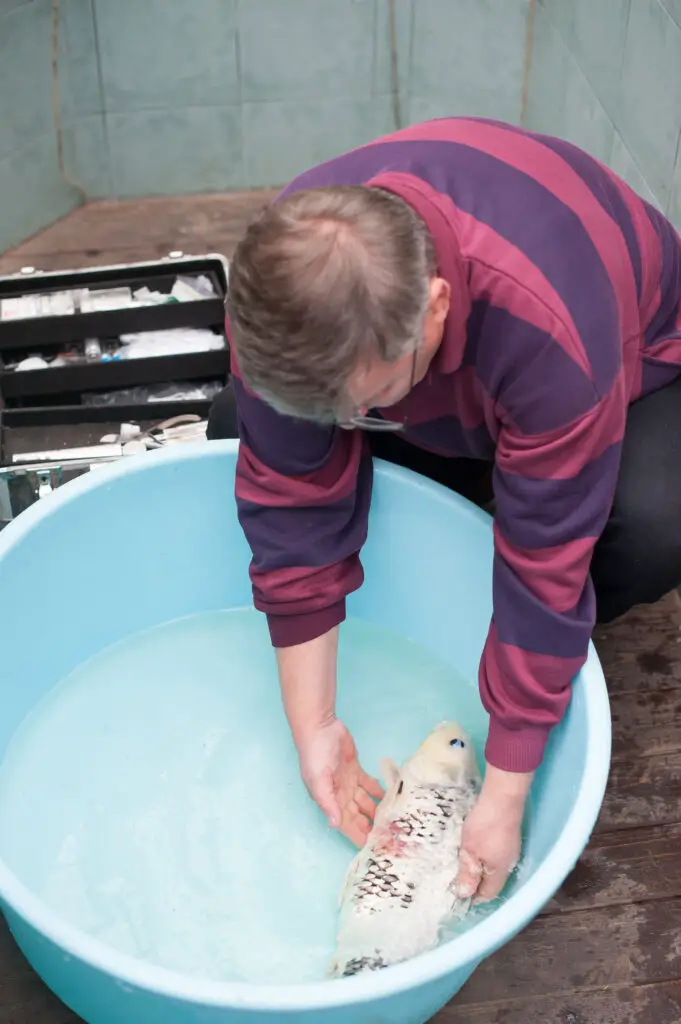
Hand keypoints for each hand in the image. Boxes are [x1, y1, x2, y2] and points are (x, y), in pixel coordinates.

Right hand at [297, 718, 383, 846]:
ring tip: (395, 819)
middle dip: (371, 827)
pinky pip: (369, 785)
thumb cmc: (316, 755)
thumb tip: (335, 825)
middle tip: (391, 836)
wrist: (320, 728)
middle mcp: (340, 795)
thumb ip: (328, 803)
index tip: (375, 847)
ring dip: (377, 811)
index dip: (359, 836)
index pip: (346, 824)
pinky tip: (391, 797)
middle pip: (358, 816)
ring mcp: (349, 782)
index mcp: (330, 800)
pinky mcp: (356, 769)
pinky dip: (378, 792)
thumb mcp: (318, 780)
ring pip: (365, 802)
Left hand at [454, 766, 531, 902]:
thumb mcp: (470, 852)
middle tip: (456, 878)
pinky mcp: (508, 836)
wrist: (502, 797)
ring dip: (479, 867)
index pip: (488, 894)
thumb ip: (468, 874)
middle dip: (475, 883)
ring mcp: (510, 849)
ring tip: (462, 862)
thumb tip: (464, 896)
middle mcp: (509, 863)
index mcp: (500, 872)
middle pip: (492, 882)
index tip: (457, 894)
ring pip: (493, 866)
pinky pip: (495, 853)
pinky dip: (483, 855)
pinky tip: (474, 847)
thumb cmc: (485, 827)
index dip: (473, 897)